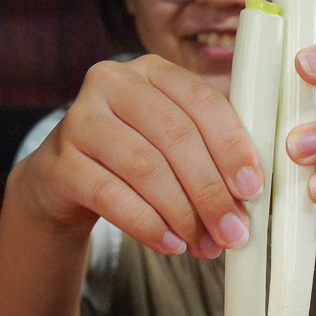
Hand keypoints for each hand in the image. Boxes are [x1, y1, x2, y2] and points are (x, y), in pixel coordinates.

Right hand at [19, 54, 265, 257]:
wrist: (64, 180)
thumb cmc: (135, 158)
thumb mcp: (173, 143)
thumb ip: (213, 154)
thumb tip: (256, 197)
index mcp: (152, 70)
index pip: (202, 100)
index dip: (232, 146)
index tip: (253, 189)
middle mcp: (111, 83)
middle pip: (175, 136)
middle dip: (211, 190)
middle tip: (233, 231)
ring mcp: (79, 120)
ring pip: (145, 167)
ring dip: (183, 213)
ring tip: (205, 244)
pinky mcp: (59, 162)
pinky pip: (110, 196)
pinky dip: (148, 224)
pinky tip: (171, 245)